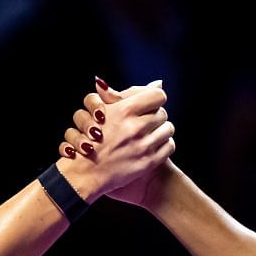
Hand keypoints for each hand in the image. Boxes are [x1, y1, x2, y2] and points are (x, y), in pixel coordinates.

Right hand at [56, 78, 173, 201]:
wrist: (86, 173)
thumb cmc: (92, 139)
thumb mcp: (103, 111)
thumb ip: (124, 94)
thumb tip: (157, 83)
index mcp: (124, 110)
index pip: (158, 95)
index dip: (154, 98)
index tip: (149, 104)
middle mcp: (135, 127)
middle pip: (163, 112)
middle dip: (155, 116)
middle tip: (145, 122)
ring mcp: (143, 146)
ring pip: (169, 129)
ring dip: (161, 130)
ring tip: (149, 134)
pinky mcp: (149, 162)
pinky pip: (170, 146)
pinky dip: (163, 145)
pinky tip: (152, 146)